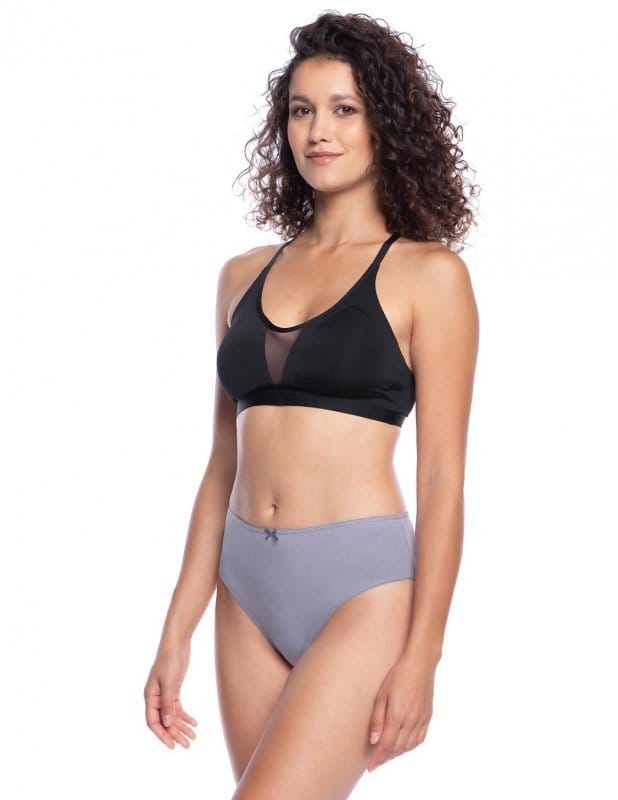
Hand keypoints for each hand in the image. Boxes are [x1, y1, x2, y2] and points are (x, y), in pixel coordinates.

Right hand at [144, 639, 197, 748]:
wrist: (177, 642)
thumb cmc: (170, 660)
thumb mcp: (169, 682)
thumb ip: (167, 703)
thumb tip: (167, 723)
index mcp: (150, 696)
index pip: (153, 722)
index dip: (162, 735)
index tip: (172, 745)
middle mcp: (155, 697)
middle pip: (164, 721)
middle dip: (175, 734)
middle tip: (187, 745)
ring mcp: (164, 694)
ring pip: (172, 716)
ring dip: (182, 726)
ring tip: (193, 737)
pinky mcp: (173, 689)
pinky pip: (177, 707)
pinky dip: (185, 716)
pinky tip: (194, 723)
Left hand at [366, 654, 435, 770]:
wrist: (420, 663)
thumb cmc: (398, 674)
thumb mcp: (382, 694)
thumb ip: (378, 719)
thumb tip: (373, 740)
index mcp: (398, 716)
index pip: (386, 745)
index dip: (378, 758)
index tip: (370, 767)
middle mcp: (411, 721)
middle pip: (397, 748)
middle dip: (385, 758)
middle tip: (376, 762)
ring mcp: (421, 720)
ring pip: (409, 746)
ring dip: (397, 754)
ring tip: (386, 756)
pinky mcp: (427, 717)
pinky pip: (419, 739)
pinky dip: (410, 747)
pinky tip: (403, 746)